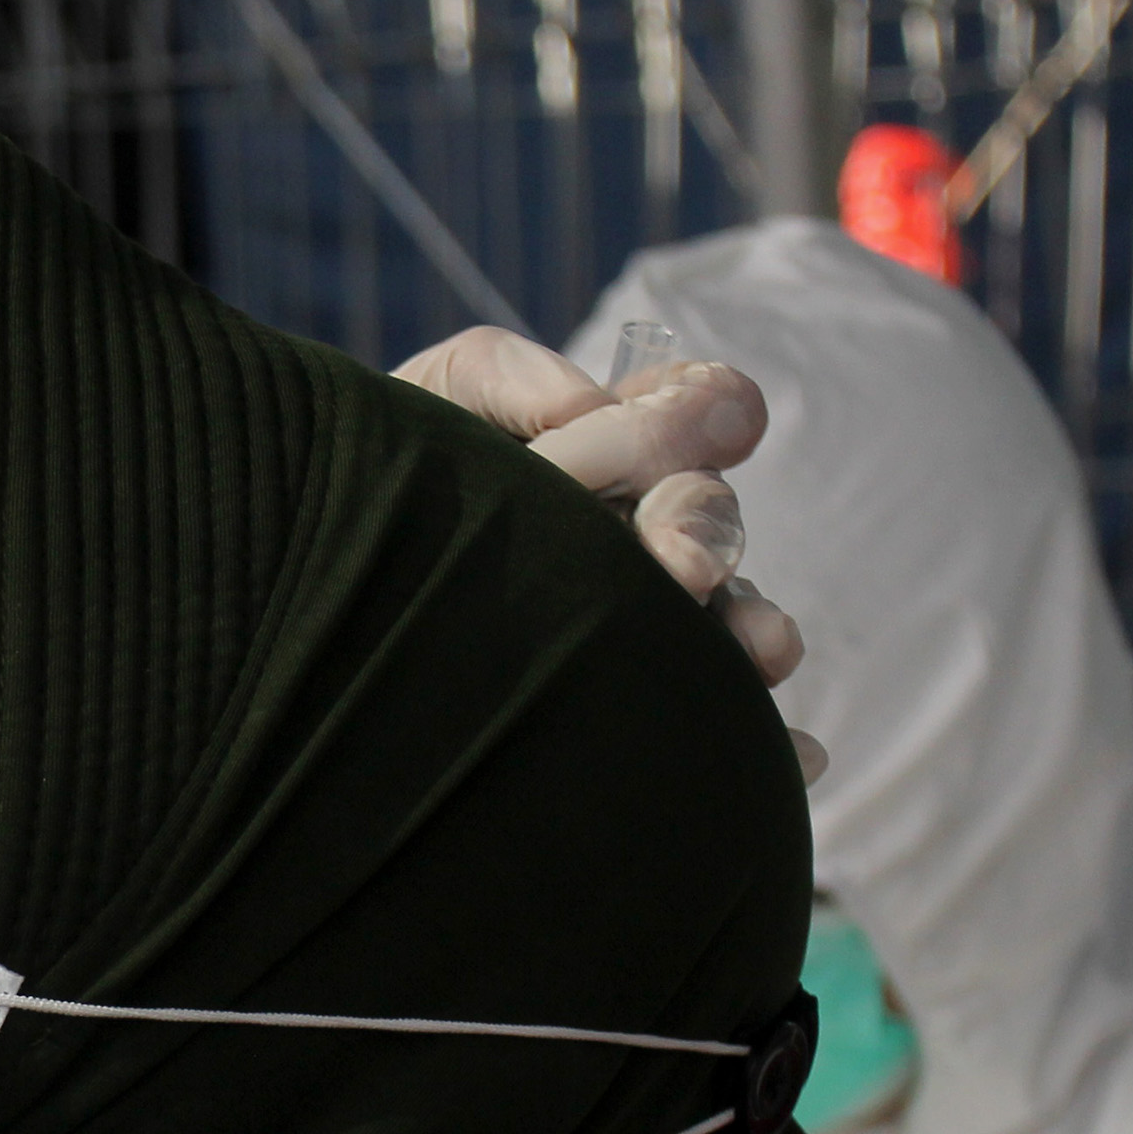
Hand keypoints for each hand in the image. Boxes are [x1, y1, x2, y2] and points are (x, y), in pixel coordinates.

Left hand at [394, 328, 818, 779]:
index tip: (693, 424)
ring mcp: (653, 618)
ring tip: (762, 656)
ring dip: (754, 635)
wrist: (335, 571)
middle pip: (706, 519)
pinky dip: (774, 742)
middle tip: (683, 568)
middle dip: (701, 534)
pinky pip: (723, 723)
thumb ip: (505, 378)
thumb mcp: (431, 404)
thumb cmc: (390, 478)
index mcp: (618, 444)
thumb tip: (588, 406)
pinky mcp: (639, 699)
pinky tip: (797, 755)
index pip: (700, 409)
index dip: (705, 412)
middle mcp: (649, 530)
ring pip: (729, 621)